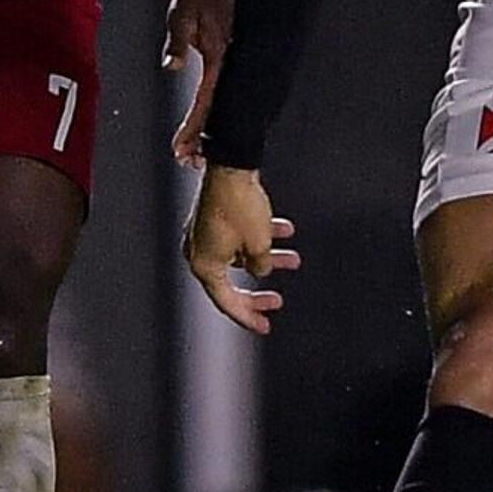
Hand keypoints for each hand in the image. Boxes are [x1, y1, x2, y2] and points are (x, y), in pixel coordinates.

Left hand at [161, 0, 234, 164]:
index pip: (204, 101)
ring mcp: (228, 55)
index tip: (182, 148)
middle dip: (200, 135)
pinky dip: (207, 104)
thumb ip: (178, 43)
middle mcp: (226, 60)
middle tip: (187, 160)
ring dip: (204, 123)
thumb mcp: (182, 14)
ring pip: (217, 99)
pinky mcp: (225, 48)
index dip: (193, 127)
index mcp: (218, 55)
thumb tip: (172, 68)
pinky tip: (201, 114)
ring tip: (192, 147)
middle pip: (214, 107)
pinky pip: (217, 85)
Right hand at [182, 164, 298, 335]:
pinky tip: (284, 230)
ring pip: (240, 256)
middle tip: (277, 302)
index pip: (226, 302)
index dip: (248, 316)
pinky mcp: (214, 219)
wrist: (231, 165)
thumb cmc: (239, 205)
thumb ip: (260, 265)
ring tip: (293, 259)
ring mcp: (205, 235)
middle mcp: (199, 252)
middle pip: (231, 283)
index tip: (265, 325)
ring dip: (267, 258)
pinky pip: (239, 236)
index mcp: (204, 265)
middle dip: (257, 293)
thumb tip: (260, 269)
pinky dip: (260, 236)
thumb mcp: (258, 245)